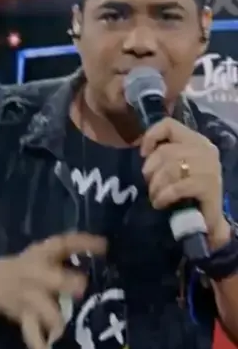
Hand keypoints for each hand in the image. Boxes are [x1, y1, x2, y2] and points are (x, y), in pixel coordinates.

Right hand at [0, 233, 106, 348]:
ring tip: (66, 332)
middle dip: (68, 284)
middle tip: (83, 288)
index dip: (83, 243)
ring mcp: (29, 298)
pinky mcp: (24, 318)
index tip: (104, 246)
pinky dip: (38, 347)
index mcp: (43, 254)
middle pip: (52, 279)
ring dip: (56, 321)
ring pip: (43, 309)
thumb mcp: (46, 253)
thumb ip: (72, 252)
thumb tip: (105, 248)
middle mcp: (36, 275)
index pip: (64, 243)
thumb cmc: (28, 266)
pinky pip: (31, 333)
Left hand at [141, 117, 230, 249]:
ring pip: (170, 168)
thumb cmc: (185, 193)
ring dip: (156, 185)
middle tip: (149, 185)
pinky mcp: (209, 187)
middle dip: (150, 170)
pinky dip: (164, 195)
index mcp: (196, 140)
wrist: (205, 223)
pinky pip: (178, 186)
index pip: (169, 125)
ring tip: (154, 196)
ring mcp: (209, 168)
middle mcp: (205, 150)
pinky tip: (160, 203)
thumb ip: (162, 155)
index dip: (151, 136)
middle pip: (165, 151)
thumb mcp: (174, 168)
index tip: (142, 154)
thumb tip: (138, 149)